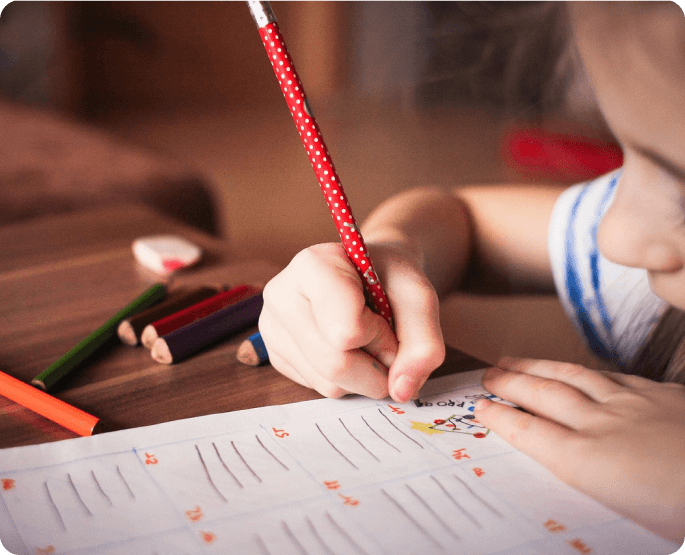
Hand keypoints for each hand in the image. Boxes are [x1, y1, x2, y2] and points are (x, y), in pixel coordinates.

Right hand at [259, 242, 444, 401]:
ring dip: (363, 376)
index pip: (347, 331)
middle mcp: (281, 294)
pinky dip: (346, 380)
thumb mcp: (419, 297)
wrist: (369, 275)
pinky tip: (347, 349)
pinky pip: (318, 388)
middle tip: (387, 343)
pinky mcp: (275, 355)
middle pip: (334, 364)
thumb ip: (424, 342)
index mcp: (312, 265)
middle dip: (376, 367)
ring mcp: (272, 327)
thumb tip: (401, 391)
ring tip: (366, 342)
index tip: (387, 317)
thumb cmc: (390, 278)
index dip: (381, 336)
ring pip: (327, 383)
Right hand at [474, 356, 684, 542]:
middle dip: (511, 383)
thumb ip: (587, 487)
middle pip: (545, 396)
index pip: (531, 432)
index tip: (479, 407)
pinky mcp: (664, 397)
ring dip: (539, 368)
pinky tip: (581, 370)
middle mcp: (603, 426)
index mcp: (589, 463)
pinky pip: (614, 377)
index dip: (501, 417)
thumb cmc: (679, 512)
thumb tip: (563, 473)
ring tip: (516, 360)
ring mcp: (635, 406)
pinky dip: (587, 372)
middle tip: (488, 373)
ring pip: (574, 378)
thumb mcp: (624, 518)